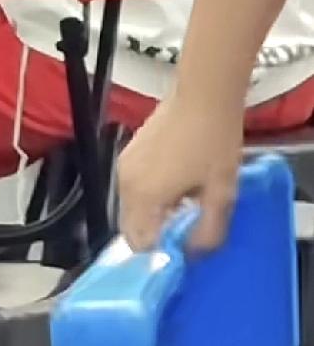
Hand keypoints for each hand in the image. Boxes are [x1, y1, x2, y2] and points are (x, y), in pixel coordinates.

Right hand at [118, 93, 243, 253]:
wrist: (205, 93)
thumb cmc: (214, 141)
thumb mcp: (221, 192)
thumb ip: (208, 230)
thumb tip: (195, 252)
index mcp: (144, 197)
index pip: (140, 244)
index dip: (162, 251)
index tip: (184, 246)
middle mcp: (125, 183)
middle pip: (131, 227)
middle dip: (155, 233)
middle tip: (185, 226)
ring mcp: (124, 165)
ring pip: (132, 207)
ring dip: (153, 213)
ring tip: (184, 201)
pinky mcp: (129, 151)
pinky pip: (133, 186)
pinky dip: (149, 194)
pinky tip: (175, 181)